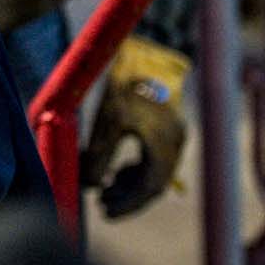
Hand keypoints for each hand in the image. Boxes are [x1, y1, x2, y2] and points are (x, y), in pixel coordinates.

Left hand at [80, 36, 189, 218]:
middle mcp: (176, 142)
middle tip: (101, 204)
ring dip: (129, 182)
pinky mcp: (166, 125)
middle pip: (153, 182)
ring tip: (104, 189)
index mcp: (166, 145)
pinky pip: (154, 157)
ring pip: (153, 170)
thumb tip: (88, 185)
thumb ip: (99, 156)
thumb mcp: (107, 122)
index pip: (150, 189)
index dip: (128, 205)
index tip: (105, 213)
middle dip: (126, 196)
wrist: (142, 52)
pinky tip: (115, 171)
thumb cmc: (124, 85)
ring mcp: (174, 133)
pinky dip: (135, 167)